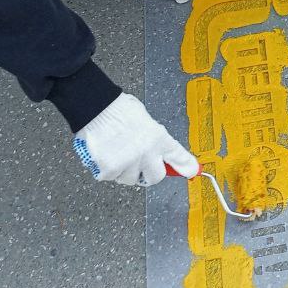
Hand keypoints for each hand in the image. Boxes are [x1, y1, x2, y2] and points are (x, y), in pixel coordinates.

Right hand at [72, 93, 197, 186]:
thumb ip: (154, 136)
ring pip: (131, 179)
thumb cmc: (117, 109)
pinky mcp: (110, 170)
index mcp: (157, 137)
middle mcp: (146, 153)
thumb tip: (158, 149)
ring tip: (118, 152)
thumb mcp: (145, 118)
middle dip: (149, 172)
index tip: (192, 170)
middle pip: (156, 177)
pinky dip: (108, 169)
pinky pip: (112, 177)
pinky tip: (106, 154)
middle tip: (141, 163)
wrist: (96, 108)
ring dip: (126, 171)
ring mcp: (128, 163)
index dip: (186, 165)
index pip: (177, 155)